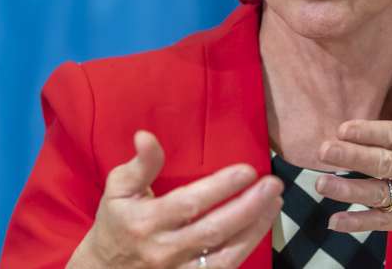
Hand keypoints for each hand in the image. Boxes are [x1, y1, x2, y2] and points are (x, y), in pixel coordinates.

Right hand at [68, 131, 282, 268]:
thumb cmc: (116, 223)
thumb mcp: (118, 189)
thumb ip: (139, 165)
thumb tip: (146, 136)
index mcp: (146, 221)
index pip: (189, 204)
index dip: (220, 188)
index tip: (247, 170)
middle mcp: (164, 249)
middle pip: (213, 230)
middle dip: (248, 207)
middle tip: (273, 185)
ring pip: (225, 255)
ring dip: (255, 229)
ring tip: (275, 203)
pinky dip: (245, 249)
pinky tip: (260, 228)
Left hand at [313, 55, 391, 251]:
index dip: (370, 132)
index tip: (343, 128)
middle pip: (386, 164)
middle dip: (353, 157)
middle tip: (323, 150)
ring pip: (382, 195)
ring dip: (350, 191)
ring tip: (321, 184)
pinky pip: (385, 223)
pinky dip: (360, 223)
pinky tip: (335, 221)